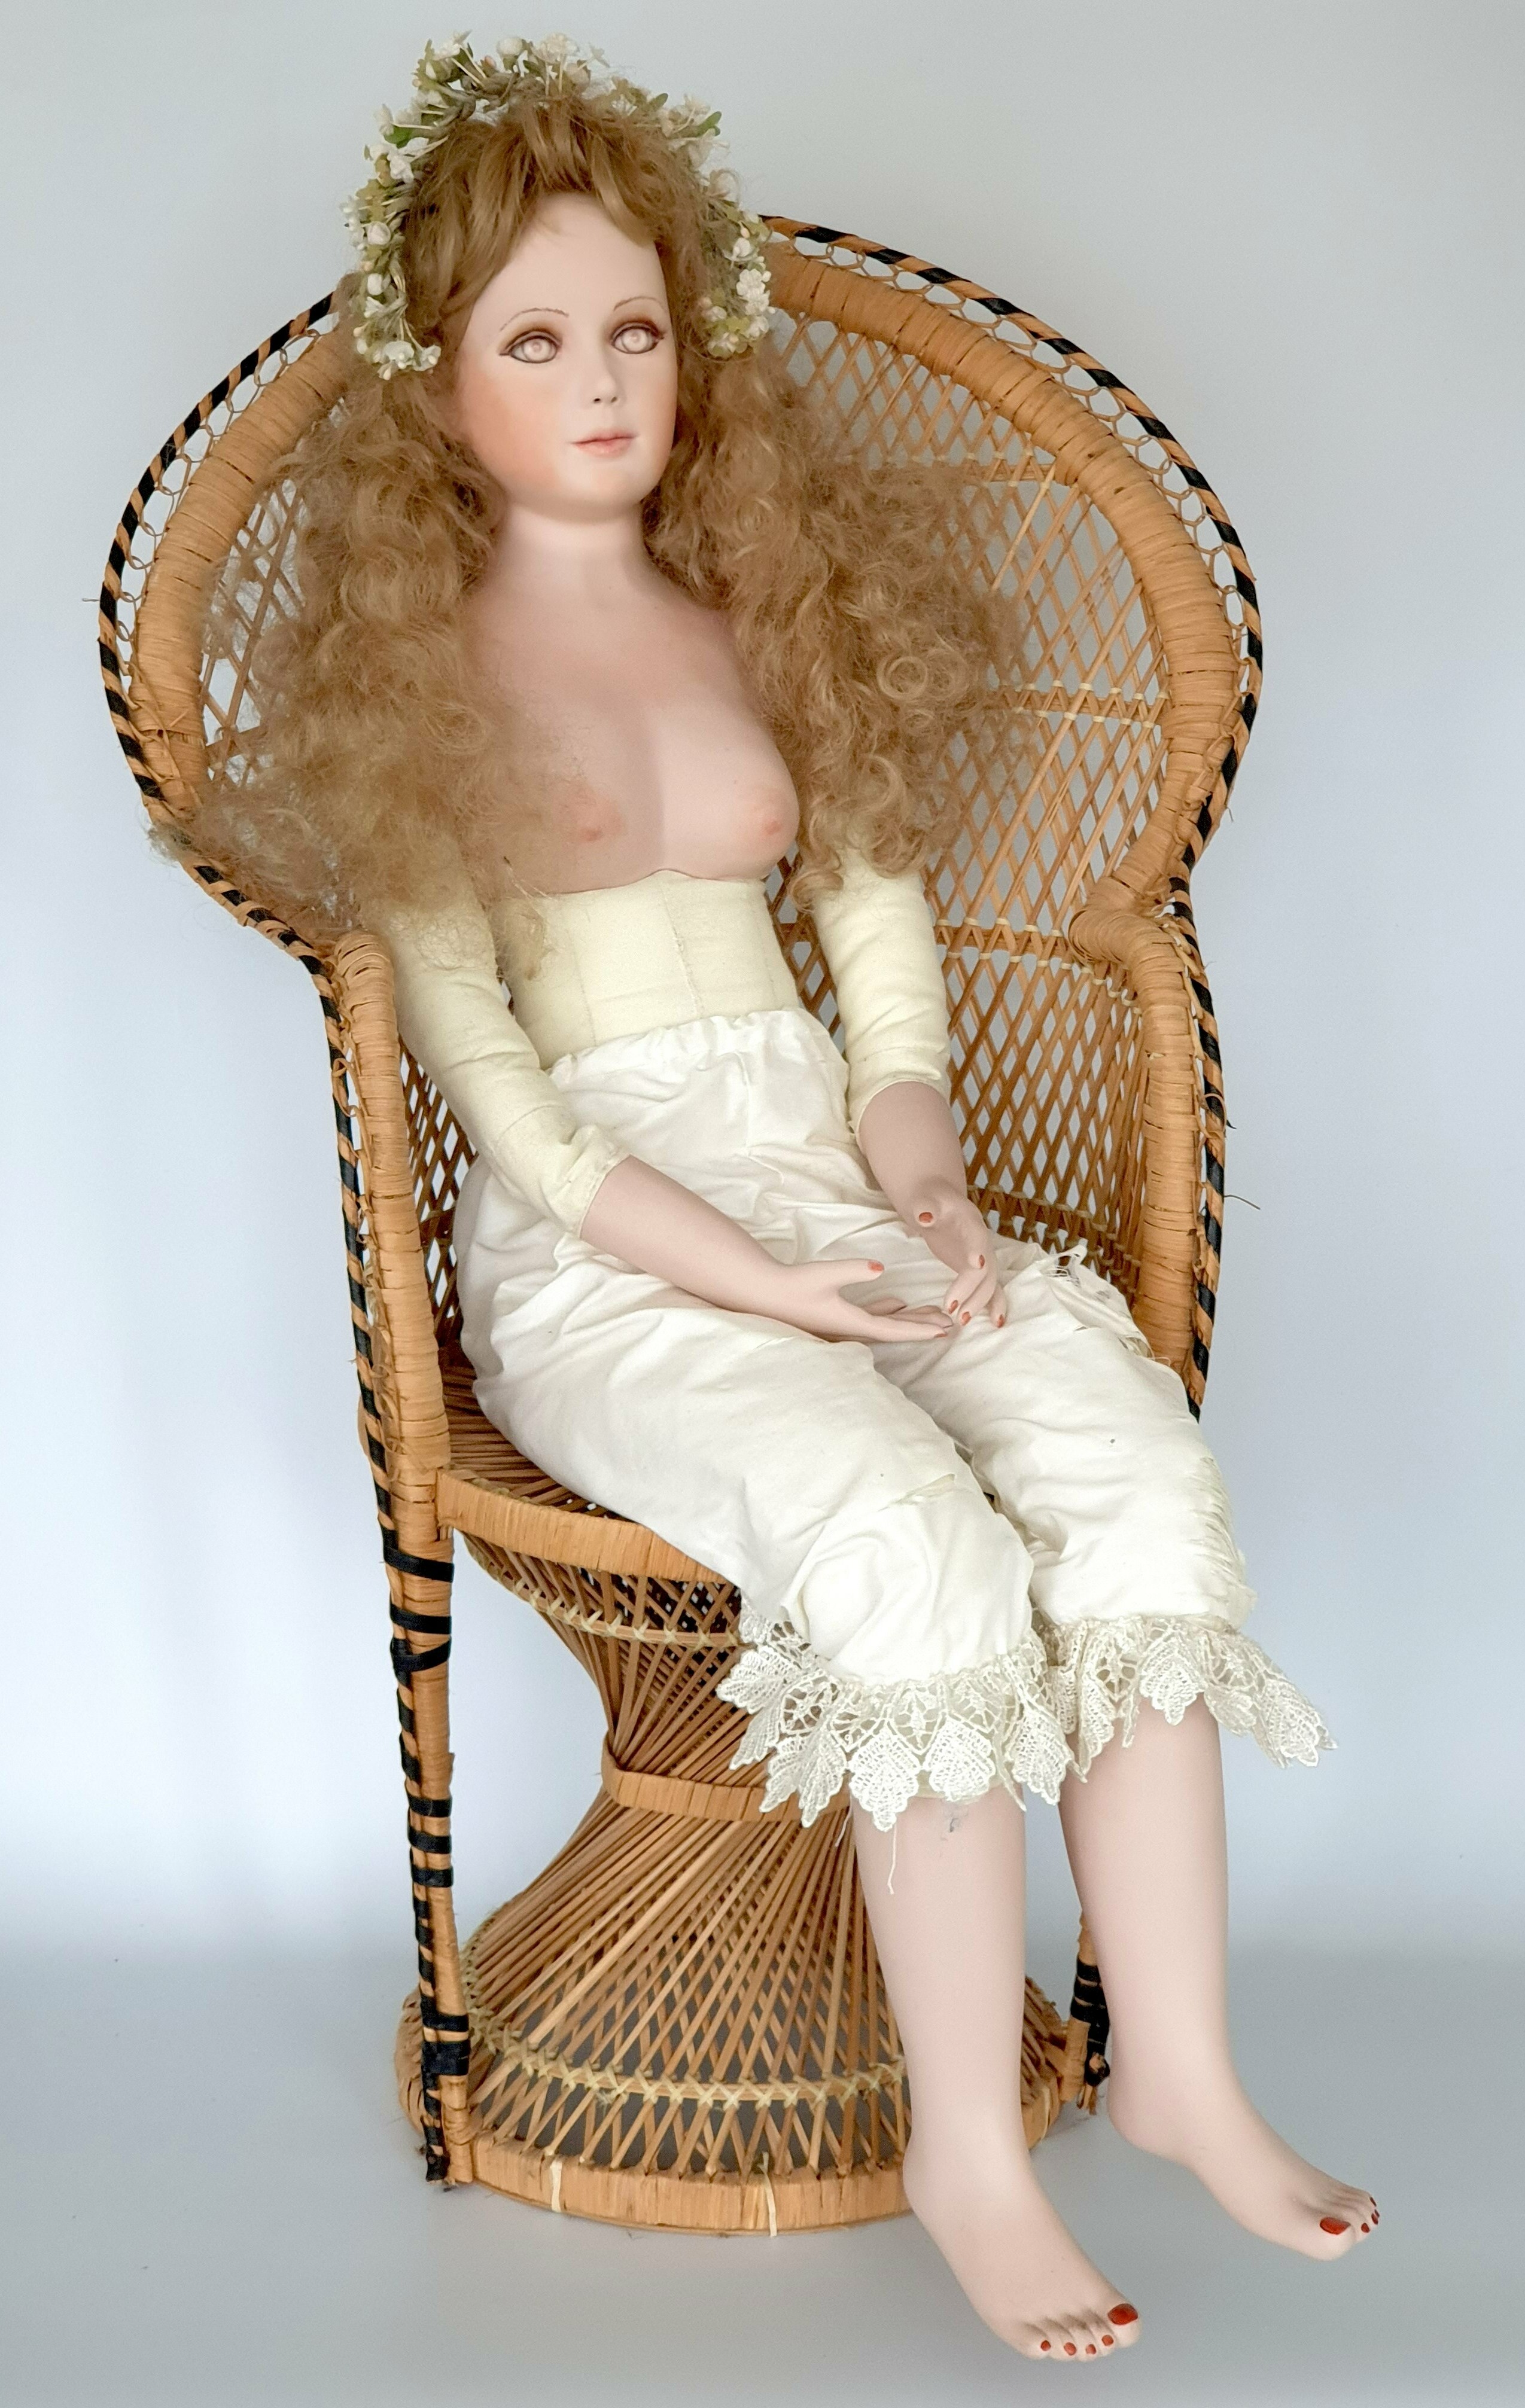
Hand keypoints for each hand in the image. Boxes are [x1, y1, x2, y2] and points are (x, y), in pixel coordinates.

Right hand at [756, 1256, 955, 1344]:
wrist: (763, 1293)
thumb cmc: (792, 1285)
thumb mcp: (824, 1274)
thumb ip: (853, 1271)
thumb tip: (880, 1268)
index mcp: (851, 1323)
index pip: (894, 1331)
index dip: (921, 1331)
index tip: (944, 1331)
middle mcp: (851, 1328)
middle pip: (895, 1330)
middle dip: (922, 1327)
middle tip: (951, 1324)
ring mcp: (844, 1324)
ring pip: (885, 1323)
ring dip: (908, 1319)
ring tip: (933, 1314)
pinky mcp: (836, 1316)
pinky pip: (869, 1316)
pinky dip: (886, 1311)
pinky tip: (899, 1304)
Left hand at [908, 1177, 1005, 1327]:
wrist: (935, 1200)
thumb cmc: (929, 1200)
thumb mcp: (924, 1199)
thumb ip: (924, 1207)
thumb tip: (925, 1217)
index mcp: (970, 1221)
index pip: (977, 1238)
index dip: (977, 1251)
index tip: (974, 1265)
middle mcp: (981, 1241)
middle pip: (984, 1268)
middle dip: (972, 1290)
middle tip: (952, 1310)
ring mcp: (981, 1256)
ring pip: (989, 1282)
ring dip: (979, 1302)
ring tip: (960, 1321)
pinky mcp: (976, 1268)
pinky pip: (991, 1288)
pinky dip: (995, 1304)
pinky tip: (996, 1323)